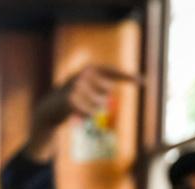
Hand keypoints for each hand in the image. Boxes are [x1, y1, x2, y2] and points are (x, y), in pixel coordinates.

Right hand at [25, 64, 140, 162]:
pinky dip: (85, 116)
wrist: (49, 109)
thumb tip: (119, 87)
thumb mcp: (89, 89)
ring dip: (92, 109)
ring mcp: (77, 85)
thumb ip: (104, 85)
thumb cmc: (73, 98)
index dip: (130, 77)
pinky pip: (91, 112)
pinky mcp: (72, 99)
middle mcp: (84, 73)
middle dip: (100, 100)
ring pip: (100, 104)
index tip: (145, 82)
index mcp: (90, 68)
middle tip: (84, 101)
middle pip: (108, 91)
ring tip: (79, 107)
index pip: (113, 72)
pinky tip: (75, 114)